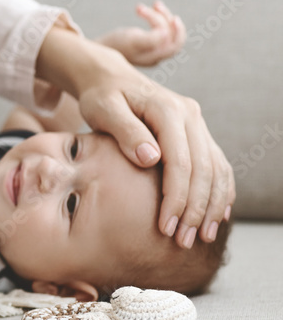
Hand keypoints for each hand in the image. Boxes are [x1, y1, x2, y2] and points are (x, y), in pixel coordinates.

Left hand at [39, 29, 233, 248]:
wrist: (109, 79)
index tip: (165, 227)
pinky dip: (219, 192)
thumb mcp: (103, 110)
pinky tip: (215, 217)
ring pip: (216, 169)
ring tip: (201, 237)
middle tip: (183, 241)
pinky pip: (217, 165)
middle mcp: (190, 116)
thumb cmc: (101, 98)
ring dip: (211, 206)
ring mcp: (197, 124)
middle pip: (203, 169)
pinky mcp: (197, 134)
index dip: (176, 197)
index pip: (180, 161)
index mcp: (168, 110)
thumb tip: (151, 159)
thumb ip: (125, 132)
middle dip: (195, 209)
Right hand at [97, 0, 185, 66]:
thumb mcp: (132, 40)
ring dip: (157, 15)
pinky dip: (152, 17)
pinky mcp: (145, 42)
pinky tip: (140, 9)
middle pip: (171, 35)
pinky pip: (157, 28)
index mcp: (154, 57)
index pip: (174, 44)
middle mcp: (155, 55)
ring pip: (164, 29)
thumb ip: (151, 39)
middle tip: (154, 4)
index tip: (174, 17)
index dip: (178, 32)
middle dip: (165, 18)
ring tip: (140, 6)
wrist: (98, 48)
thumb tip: (167, 34)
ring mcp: (151, 49)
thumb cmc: (115, 44)